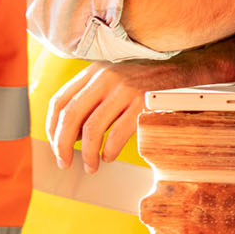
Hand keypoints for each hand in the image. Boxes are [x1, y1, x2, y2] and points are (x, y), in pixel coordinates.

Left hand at [47, 59, 192, 172]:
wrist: (183, 67)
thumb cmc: (145, 78)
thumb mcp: (114, 77)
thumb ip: (91, 96)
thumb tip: (71, 134)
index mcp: (94, 71)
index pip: (60, 100)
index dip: (52, 127)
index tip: (55, 144)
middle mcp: (105, 78)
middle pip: (71, 115)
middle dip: (62, 144)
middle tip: (64, 162)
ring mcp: (124, 89)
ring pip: (92, 128)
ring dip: (87, 153)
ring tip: (90, 166)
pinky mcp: (142, 102)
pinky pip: (117, 134)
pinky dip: (109, 150)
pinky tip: (109, 156)